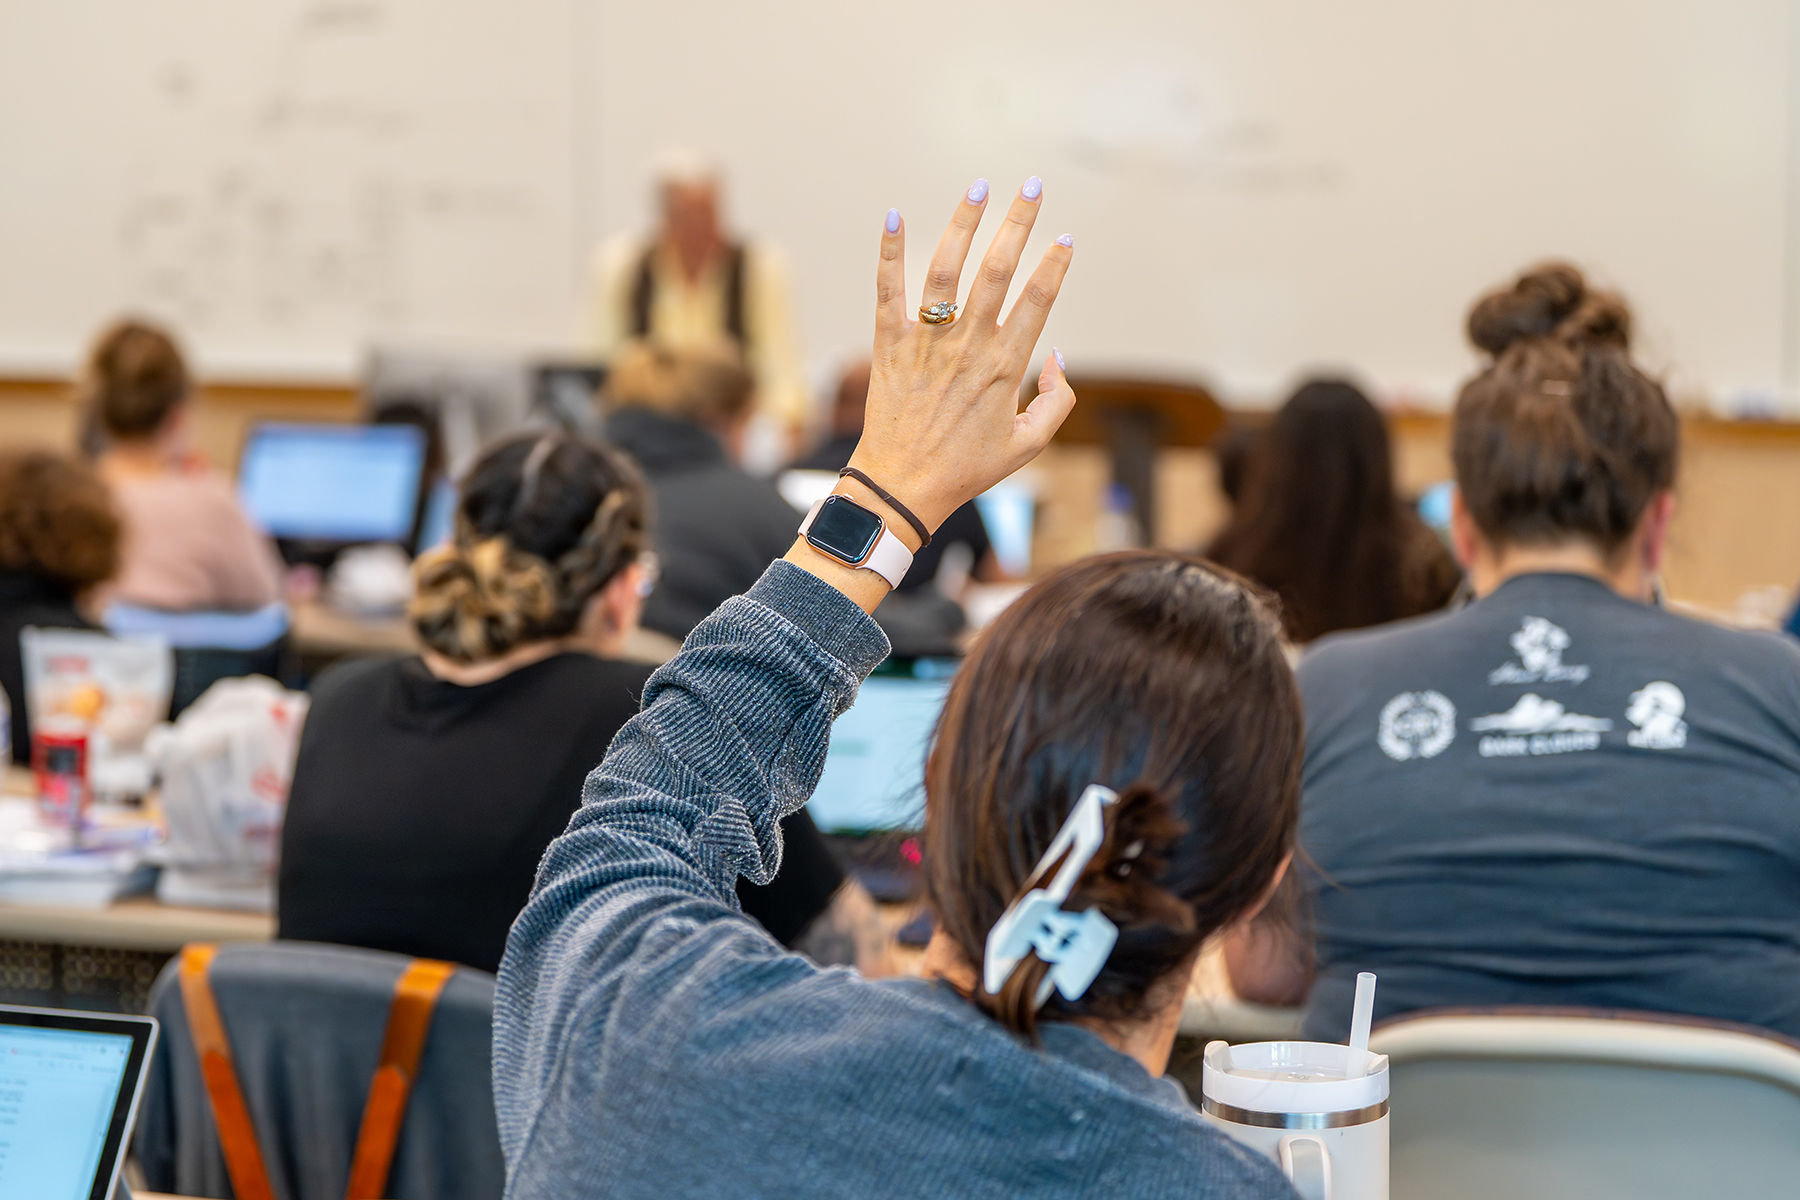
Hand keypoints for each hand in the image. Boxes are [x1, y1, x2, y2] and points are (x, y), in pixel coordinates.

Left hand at [849, 177, 1076, 533]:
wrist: (902, 487)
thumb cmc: (966, 469)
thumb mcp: (1028, 446)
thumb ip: (1056, 400)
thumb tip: (1058, 357)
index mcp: (1005, 367)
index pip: (1037, 301)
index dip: (1055, 266)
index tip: (1065, 239)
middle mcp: (967, 347)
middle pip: (998, 270)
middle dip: (1019, 223)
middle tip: (1033, 187)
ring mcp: (926, 343)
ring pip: (947, 269)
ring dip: (964, 223)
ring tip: (980, 187)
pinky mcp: (889, 345)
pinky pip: (888, 291)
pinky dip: (890, 252)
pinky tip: (895, 215)